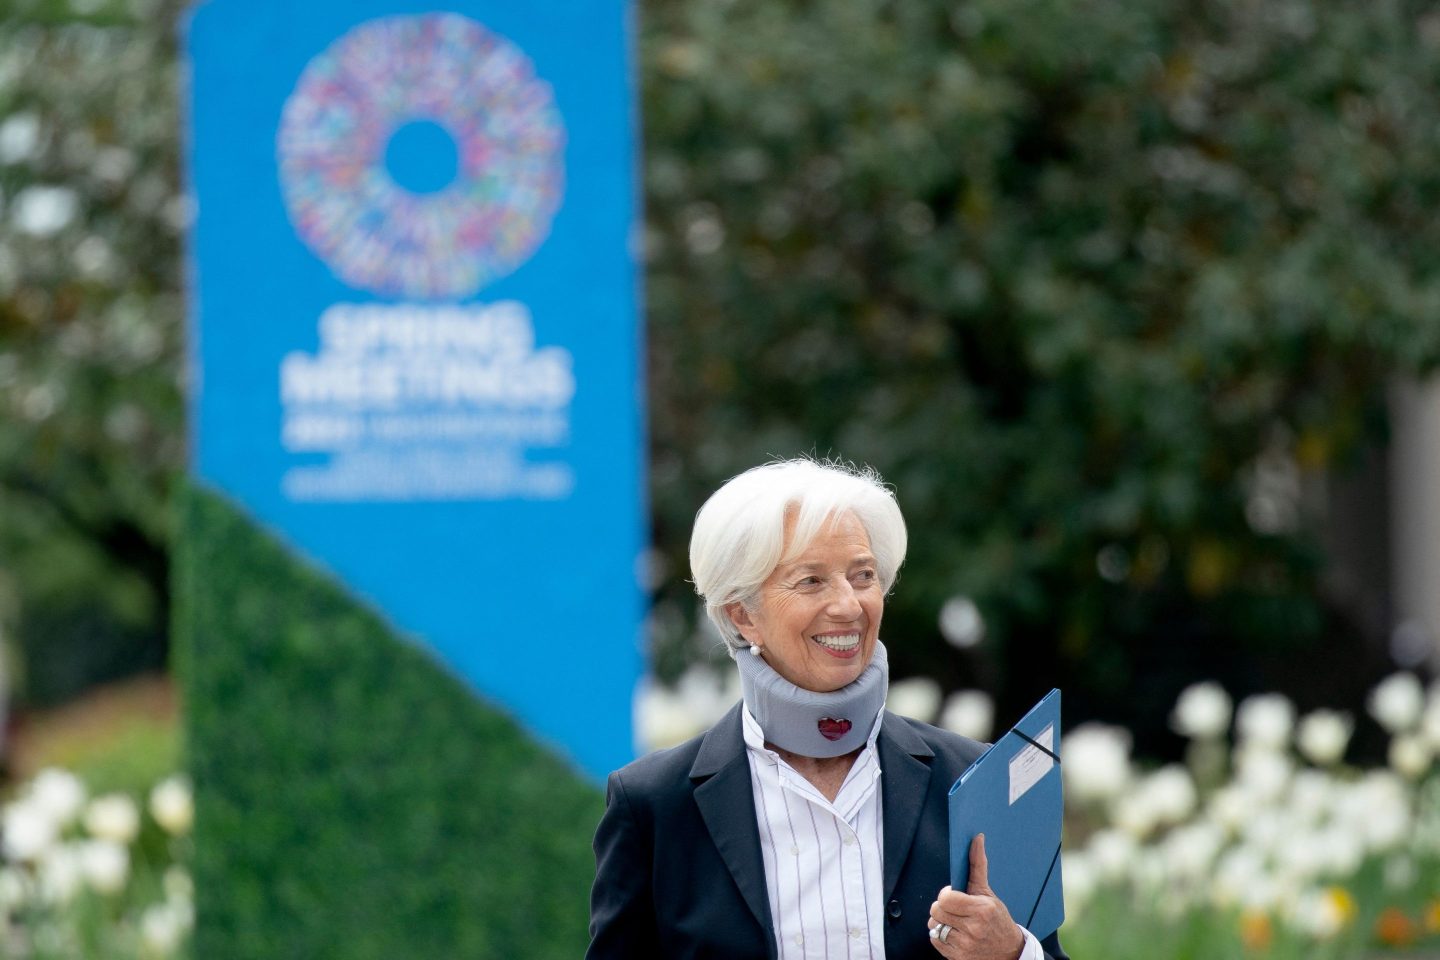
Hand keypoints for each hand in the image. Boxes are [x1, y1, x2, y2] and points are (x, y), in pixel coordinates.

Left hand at [927, 834, 1024, 958]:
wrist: (1009, 952)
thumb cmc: (997, 919)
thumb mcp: (988, 893)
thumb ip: (977, 865)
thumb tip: (977, 838)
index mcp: (982, 909)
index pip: (945, 899)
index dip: (945, 895)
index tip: (953, 896)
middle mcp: (974, 929)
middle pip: (936, 911)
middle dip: (942, 908)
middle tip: (954, 910)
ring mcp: (965, 945)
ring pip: (934, 926)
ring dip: (940, 923)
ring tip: (955, 923)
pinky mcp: (958, 957)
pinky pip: (935, 941)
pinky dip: (940, 937)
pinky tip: (954, 934)